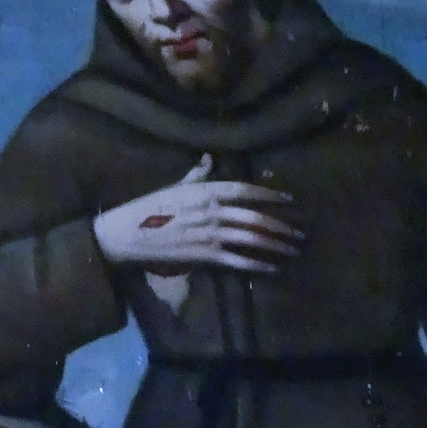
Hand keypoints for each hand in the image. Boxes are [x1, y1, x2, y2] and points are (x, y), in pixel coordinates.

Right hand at [93, 153, 302, 275]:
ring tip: (293, 249)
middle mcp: (211, 211)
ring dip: (276, 245)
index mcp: (204, 191)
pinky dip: (257, 265)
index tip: (287, 199)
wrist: (127, 235)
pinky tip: (272, 268)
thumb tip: (209, 159)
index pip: (244, 189)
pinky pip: (237, 261)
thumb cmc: (148, 209)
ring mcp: (209, 235)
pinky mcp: (204, 256)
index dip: (268, 193)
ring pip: (251, 239)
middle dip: (281, 225)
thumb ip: (196, 176)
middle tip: (299, 232)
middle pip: (254, 217)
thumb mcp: (173, 187)